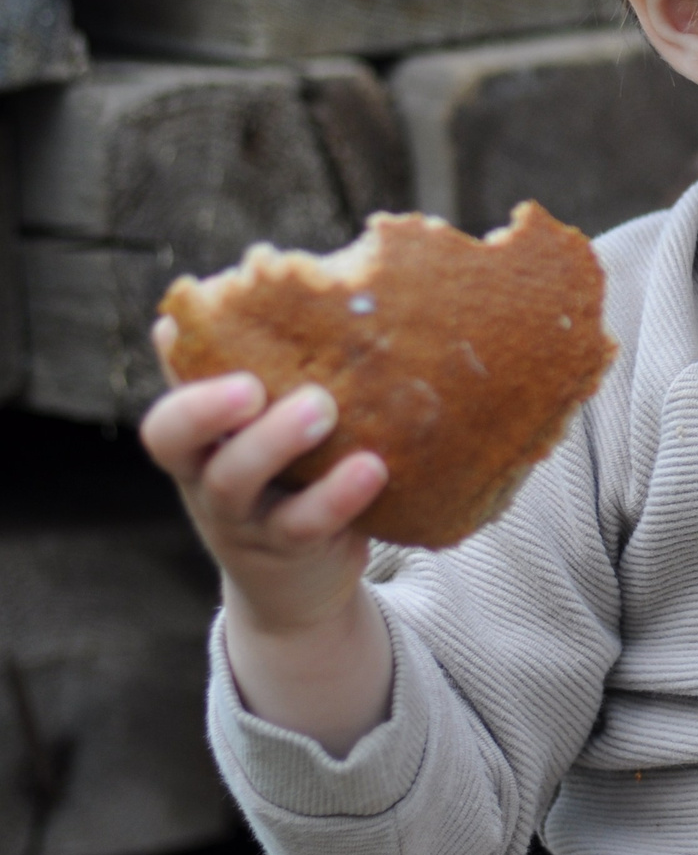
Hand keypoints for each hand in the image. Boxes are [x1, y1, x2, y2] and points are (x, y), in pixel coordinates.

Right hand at [141, 325, 393, 753]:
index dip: (174, 373)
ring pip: (233, 482)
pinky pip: (306, 524)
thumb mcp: (273, 429)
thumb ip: (272, 368)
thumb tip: (260, 271)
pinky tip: (374, 466)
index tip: (188, 334)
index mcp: (202, 441)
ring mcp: (244, 518)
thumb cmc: (294, 479)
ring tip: (323, 407)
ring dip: (273, 440)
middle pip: (173, 442)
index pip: (165, 404)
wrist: (303, 584)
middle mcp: (207, 477)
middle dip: (205, 405)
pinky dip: (338, 495)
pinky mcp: (292, 550)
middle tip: (255, 380)